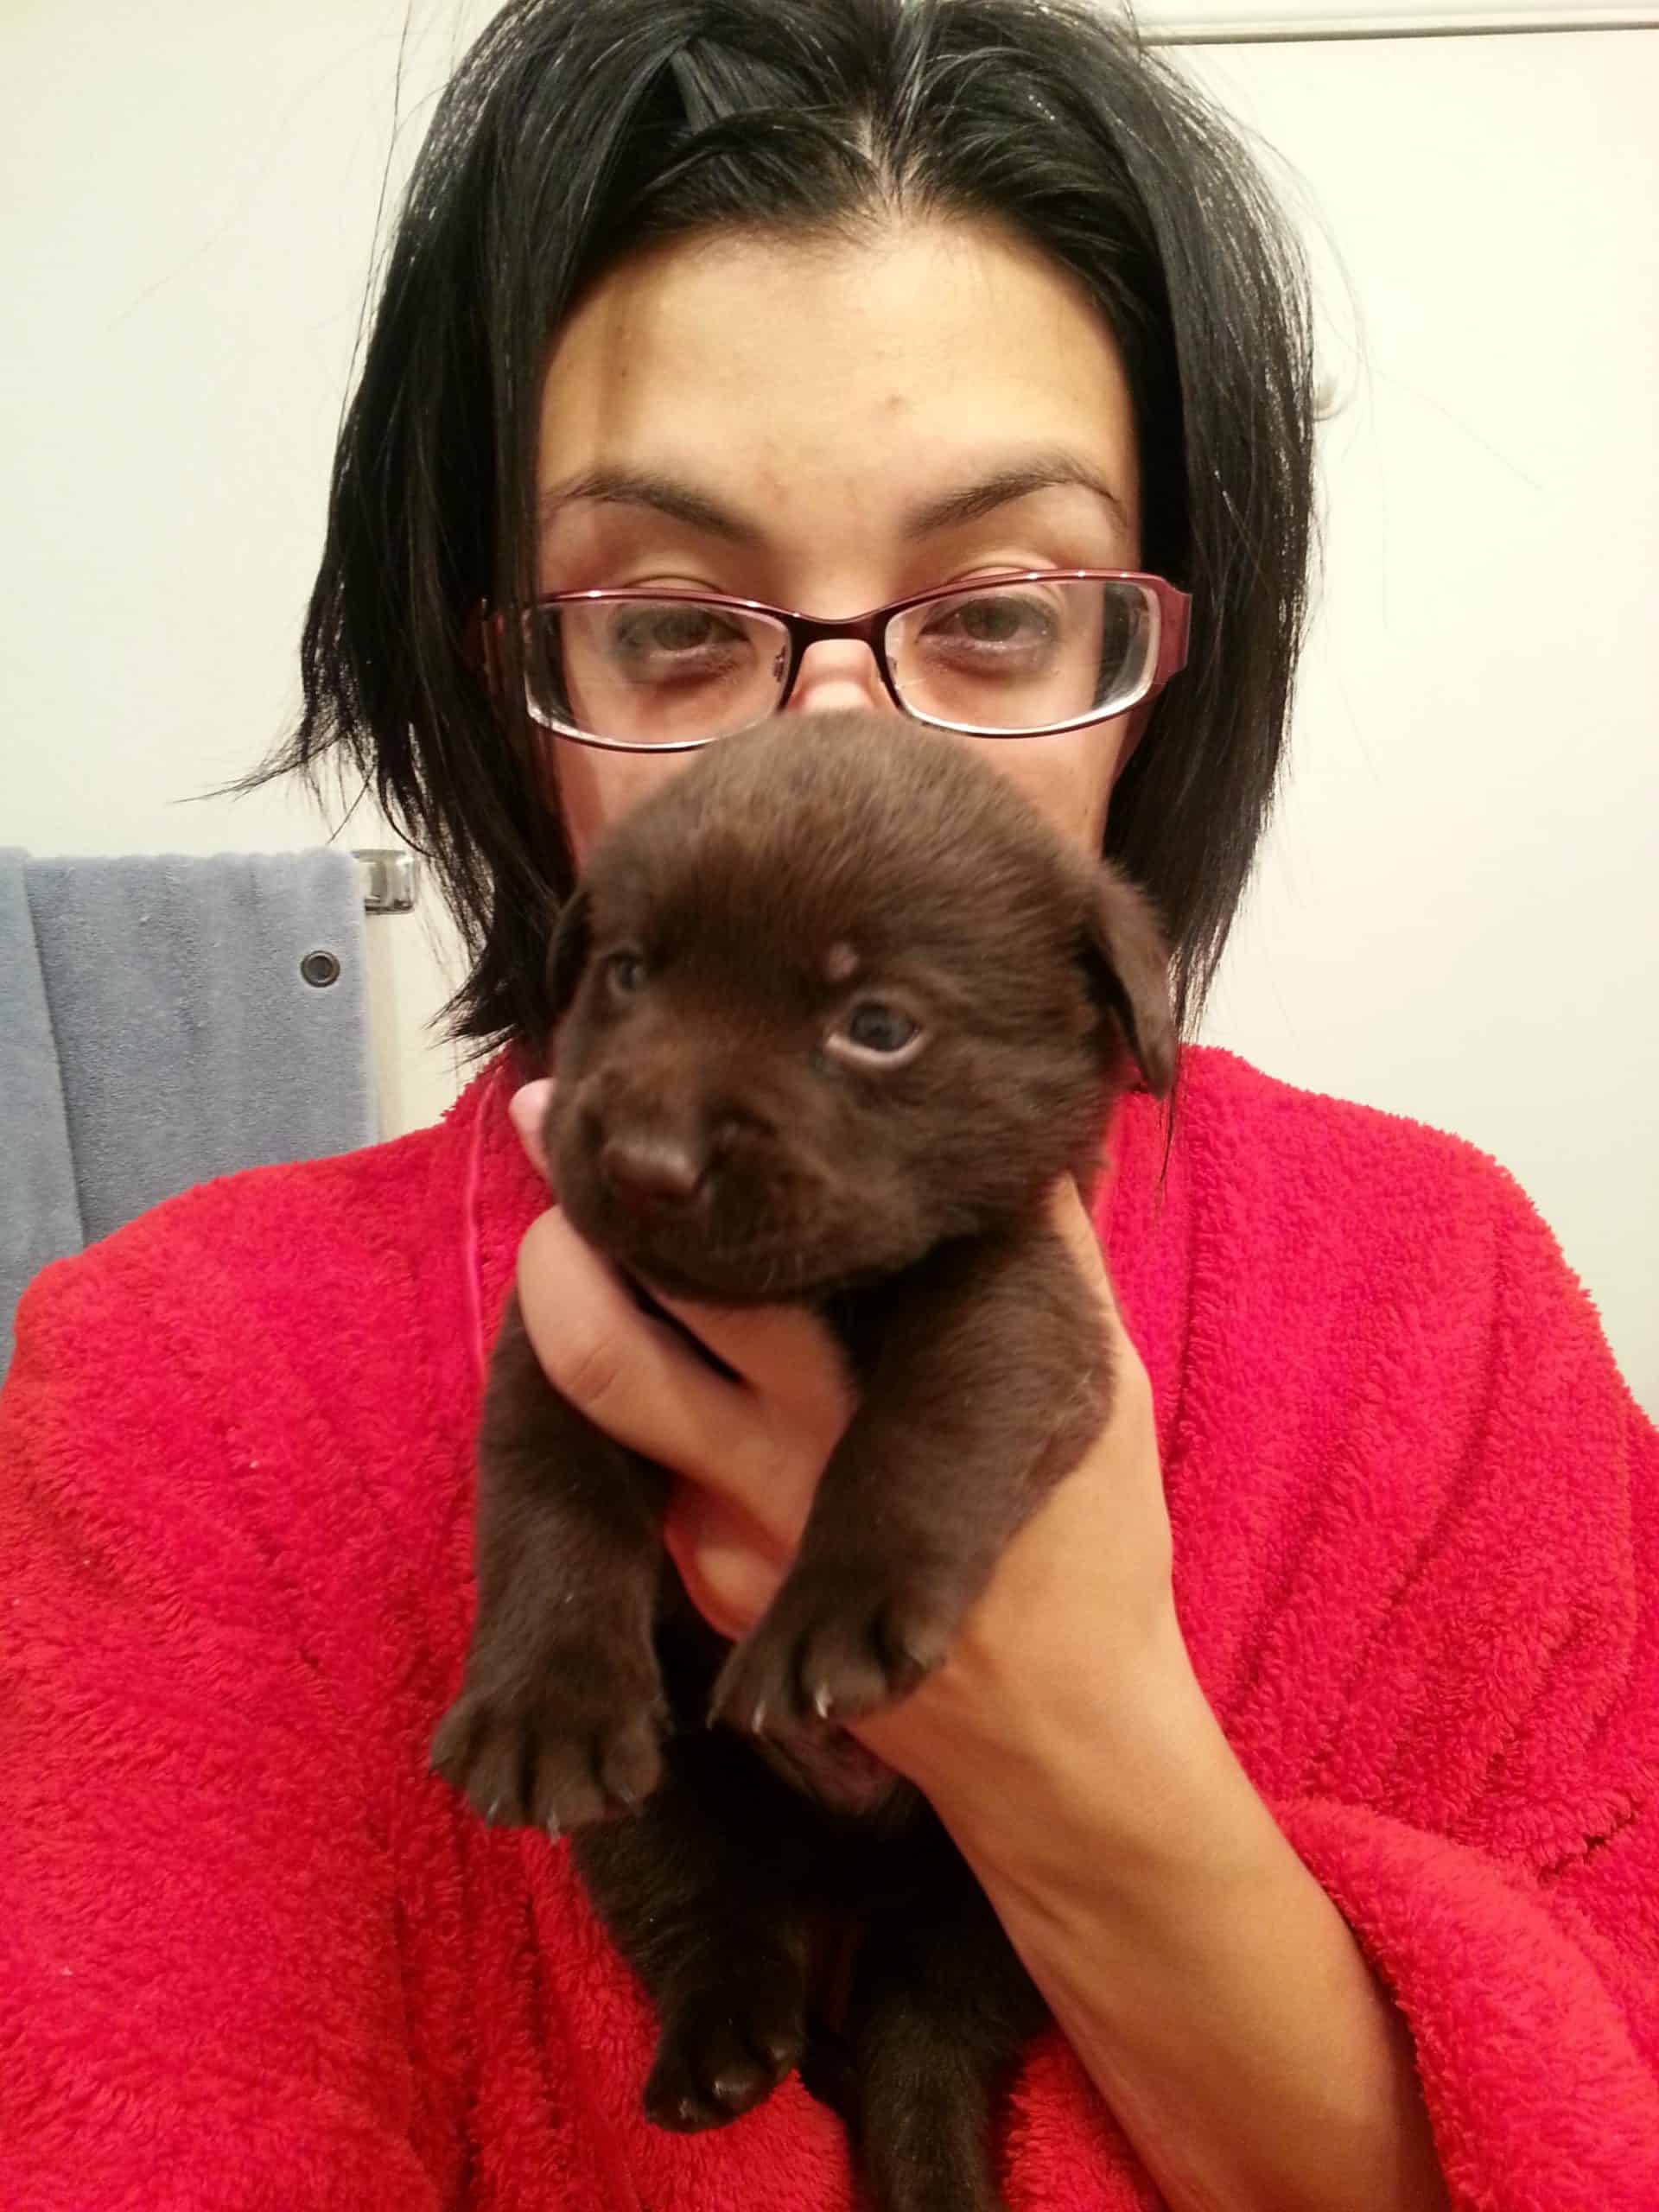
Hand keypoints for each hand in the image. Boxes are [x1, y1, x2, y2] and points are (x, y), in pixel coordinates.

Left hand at [506, 1078, 1191, 1825]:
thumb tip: (1026, 1156)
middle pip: (608, 1358)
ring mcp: (732, 1550)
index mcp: (856, 1405)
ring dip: (597, 1326)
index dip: (633, 1210)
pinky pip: (668, 1484)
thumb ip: (1051, 1266)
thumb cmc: (1089, 1558)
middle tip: (554, 1147)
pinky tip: (695, 1367)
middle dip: (562, 1254)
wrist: (1057, 1749)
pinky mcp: (723, 1603)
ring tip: (597, 1238)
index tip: (585, 1123)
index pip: (713, 1286)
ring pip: (622, 1421)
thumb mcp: (1098, 1392)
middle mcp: (773, 1475)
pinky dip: (661, 1413)